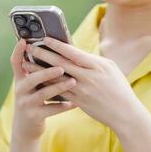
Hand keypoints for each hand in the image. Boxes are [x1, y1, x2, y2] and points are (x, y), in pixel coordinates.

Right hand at [10, 38, 77, 141]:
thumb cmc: (34, 101)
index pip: (16, 63)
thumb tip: (55, 54)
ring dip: (59, 87)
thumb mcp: (31, 88)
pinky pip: (52, 109)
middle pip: (32, 78)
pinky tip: (76, 103)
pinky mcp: (34, 116)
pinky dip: (65, 106)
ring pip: (43, 93)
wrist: (25, 129)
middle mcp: (20, 90)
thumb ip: (38, 74)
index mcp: (20, 80)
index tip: (24, 41)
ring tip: (72, 82)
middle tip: (61, 67)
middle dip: (47, 72)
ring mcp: (26, 104)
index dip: (18, 51)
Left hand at [24, 36, 145, 131]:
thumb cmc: (119, 87)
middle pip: (60, 64)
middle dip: (43, 54)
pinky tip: (37, 80)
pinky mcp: (77, 101)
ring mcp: (81, 90)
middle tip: (30, 48)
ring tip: (26, 63)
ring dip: (39, 70)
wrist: (124, 113)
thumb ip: (92, 60)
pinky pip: (59, 92)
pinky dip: (47, 85)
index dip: (57, 45)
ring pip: (55, 78)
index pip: (72, 52)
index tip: (44, 38)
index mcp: (96, 66)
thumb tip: (76, 54)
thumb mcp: (110, 68)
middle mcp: (87, 77)